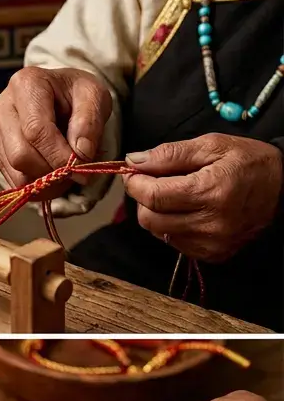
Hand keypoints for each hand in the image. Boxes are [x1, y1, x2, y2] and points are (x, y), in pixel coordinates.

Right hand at [0, 66, 112, 191]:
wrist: (61, 97)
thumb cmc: (76, 95)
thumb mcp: (94, 96)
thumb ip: (90, 122)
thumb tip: (80, 154)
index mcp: (27, 84)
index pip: (36, 131)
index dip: (59, 155)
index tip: (80, 167)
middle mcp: (4, 107)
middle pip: (20, 156)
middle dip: (51, 171)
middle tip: (74, 171)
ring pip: (16, 174)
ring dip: (45, 183)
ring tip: (65, 172)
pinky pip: (14, 182)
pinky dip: (38, 186)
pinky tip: (52, 173)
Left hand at [124, 135, 283, 261]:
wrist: (282, 188)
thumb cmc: (248, 162)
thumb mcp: (212, 145)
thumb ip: (170, 154)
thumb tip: (134, 161)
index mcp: (210, 191)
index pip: (154, 196)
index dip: (135, 184)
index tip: (132, 173)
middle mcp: (210, 223)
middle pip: (150, 219)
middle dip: (143, 199)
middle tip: (151, 182)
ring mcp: (211, 243)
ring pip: (159, 233)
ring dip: (156, 213)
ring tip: (172, 195)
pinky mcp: (212, 255)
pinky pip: (175, 243)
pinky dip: (171, 227)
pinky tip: (186, 211)